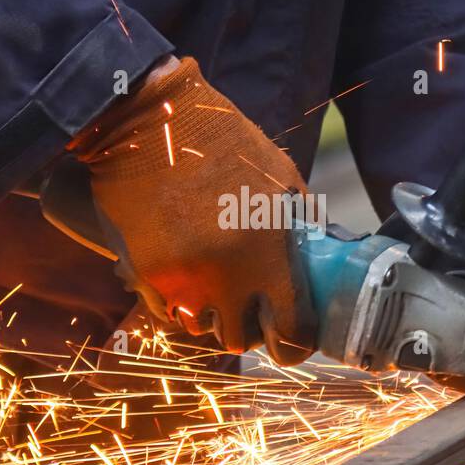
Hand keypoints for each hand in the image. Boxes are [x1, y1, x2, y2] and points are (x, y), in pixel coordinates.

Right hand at [69, 56, 316, 364]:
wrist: (149, 122)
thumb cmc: (221, 141)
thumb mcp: (279, 174)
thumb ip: (301, 220)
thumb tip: (319, 248)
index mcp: (267, 253)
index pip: (292, 330)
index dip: (296, 342)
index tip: (293, 338)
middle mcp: (224, 277)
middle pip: (240, 341)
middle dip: (248, 328)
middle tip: (248, 307)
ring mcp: (180, 280)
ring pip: (199, 328)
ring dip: (208, 314)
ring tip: (211, 285)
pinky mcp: (144, 273)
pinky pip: (165, 310)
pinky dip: (175, 300)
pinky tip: (181, 272)